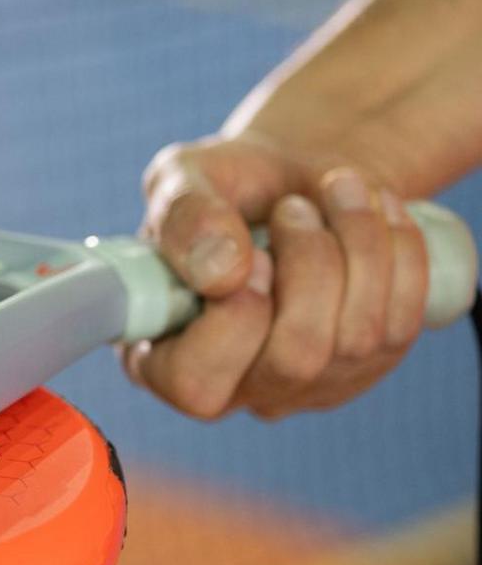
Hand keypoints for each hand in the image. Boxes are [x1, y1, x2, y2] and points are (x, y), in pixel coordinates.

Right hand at [125, 132, 428, 419]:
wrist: (291, 176)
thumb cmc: (223, 186)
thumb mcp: (182, 181)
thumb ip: (184, 220)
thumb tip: (221, 272)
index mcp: (161, 357)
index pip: (197, 383)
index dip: (236, 318)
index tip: (253, 252)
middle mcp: (235, 388)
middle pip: (294, 361)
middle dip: (310, 266)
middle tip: (295, 207)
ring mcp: (308, 385)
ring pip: (357, 339)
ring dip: (359, 244)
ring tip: (337, 189)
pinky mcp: (369, 365)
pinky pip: (403, 322)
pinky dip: (400, 252)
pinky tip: (377, 210)